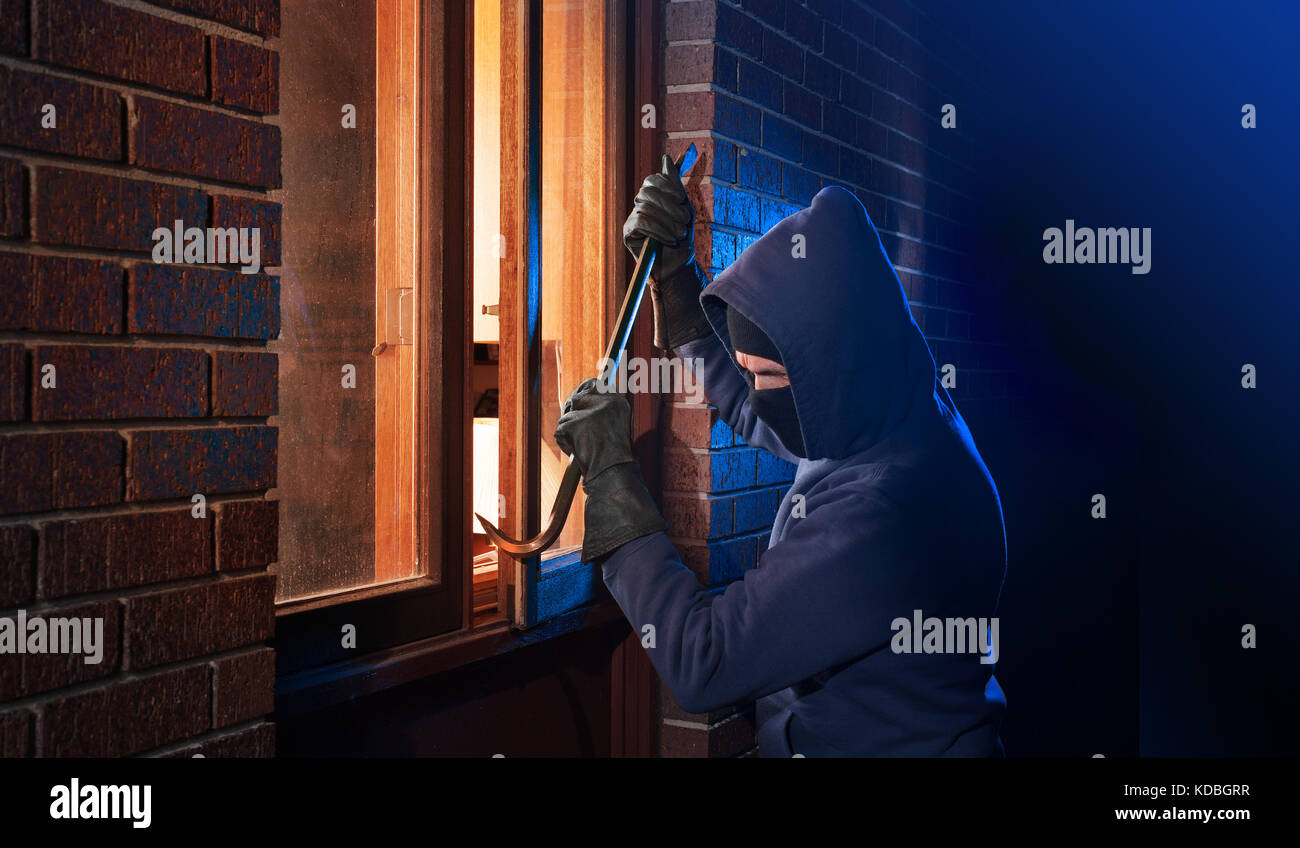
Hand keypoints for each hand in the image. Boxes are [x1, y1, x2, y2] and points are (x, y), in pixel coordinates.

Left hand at [554, 378, 665, 561]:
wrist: (613, 475)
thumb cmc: (614, 460)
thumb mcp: (614, 429)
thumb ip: (601, 413)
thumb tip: (580, 400)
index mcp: (618, 403)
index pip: (594, 385)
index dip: (582, 394)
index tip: (577, 401)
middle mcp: (606, 403)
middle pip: (576, 397)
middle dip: (571, 410)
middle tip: (573, 427)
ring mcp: (590, 413)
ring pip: (567, 415)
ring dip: (569, 432)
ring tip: (583, 447)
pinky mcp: (576, 423)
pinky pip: (561, 429)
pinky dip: (565, 442)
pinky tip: (578, 452)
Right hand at [622, 154, 694, 280]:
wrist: (678, 266)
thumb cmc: (682, 237)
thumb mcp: (684, 208)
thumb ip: (675, 185)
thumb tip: (666, 157)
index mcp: (653, 196)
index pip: (653, 179)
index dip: (668, 186)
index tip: (683, 200)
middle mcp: (640, 204)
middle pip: (647, 191)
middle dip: (670, 205)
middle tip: (684, 222)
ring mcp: (632, 218)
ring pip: (646, 207)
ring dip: (667, 222)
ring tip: (679, 235)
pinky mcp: (627, 233)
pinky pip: (640, 222)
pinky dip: (658, 230)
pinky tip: (668, 240)